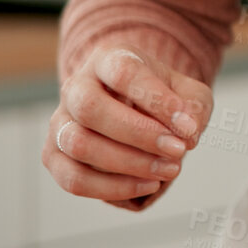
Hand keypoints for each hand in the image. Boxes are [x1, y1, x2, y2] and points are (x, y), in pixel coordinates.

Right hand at [42, 43, 210, 209]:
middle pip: (91, 109)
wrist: (135, 108)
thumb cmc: (162, 98)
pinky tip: (149, 184)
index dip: (155, 99)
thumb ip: (193, 107)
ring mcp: (60, 122)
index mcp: (108, 60)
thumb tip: (188, 132)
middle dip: (139, 135)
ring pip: (79, 145)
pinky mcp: (54, 156)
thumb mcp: (188, 94)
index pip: (123, 73)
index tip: (187, 126)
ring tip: (170, 169)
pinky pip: (74, 179)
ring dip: (129, 164)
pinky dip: (113, 187)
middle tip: (179, 150)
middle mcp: (76, 87)